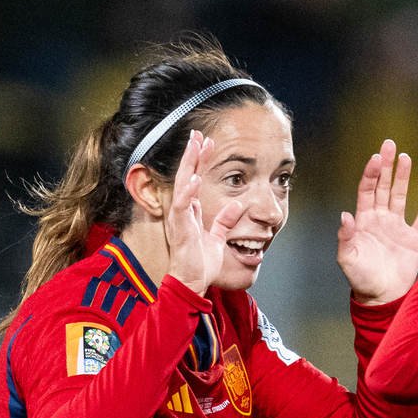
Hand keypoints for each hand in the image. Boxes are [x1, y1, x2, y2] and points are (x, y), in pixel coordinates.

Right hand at [162, 130, 246, 298]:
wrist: (193, 283)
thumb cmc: (202, 264)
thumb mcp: (218, 238)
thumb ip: (224, 221)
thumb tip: (237, 206)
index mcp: (191, 212)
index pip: (194, 179)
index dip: (199, 161)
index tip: (206, 142)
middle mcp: (182, 211)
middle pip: (186, 176)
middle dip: (192, 154)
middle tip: (197, 133)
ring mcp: (180, 218)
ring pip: (183, 185)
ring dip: (189, 164)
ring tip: (195, 146)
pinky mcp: (181, 229)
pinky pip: (183, 206)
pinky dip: (189, 191)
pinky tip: (195, 177)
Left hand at [337, 139, 417, 305]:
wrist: (382, 298)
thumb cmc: (361, 280)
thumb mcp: (347, 259)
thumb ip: (346, 237)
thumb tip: (345, 215)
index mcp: (363, 221)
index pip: (367, 190)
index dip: (371, 173)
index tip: (376, 158)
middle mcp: (380, 219)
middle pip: (383, 186)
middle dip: (386, 165)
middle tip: (389, 144)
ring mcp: (397, 227)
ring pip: (400, 196)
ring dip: (403, 177)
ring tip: (406, 157)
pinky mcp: (412, 239)